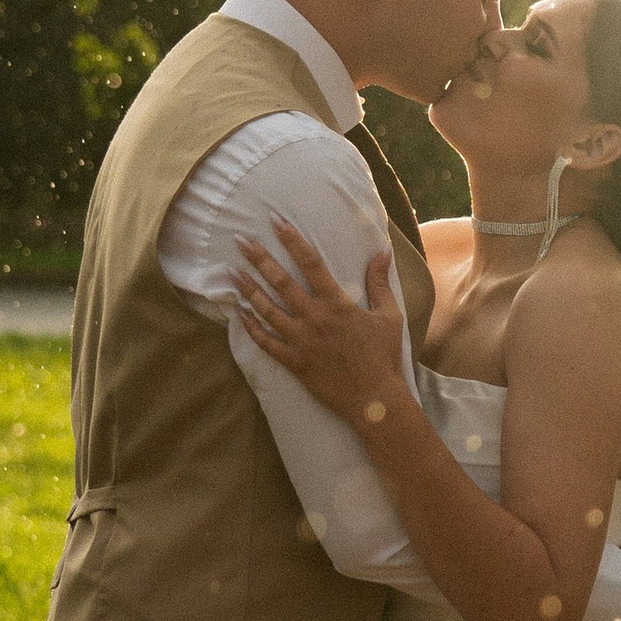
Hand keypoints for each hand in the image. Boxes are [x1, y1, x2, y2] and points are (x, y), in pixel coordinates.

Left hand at [234, 217, 411, 436]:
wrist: (374, 400)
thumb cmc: (384, 357)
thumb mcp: (389, 315)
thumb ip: (380, 282)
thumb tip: (383, 250)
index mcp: (337, 303)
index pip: (311, 263)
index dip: (292, 239)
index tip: (275, 221)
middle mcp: (314, 318)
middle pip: (281, 282)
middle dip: (259, 258)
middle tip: (240, 241)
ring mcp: (300, 341)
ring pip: (267, 310)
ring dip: (247, 290)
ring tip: (230, 272)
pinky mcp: (293, 362)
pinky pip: (266, 342)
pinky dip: (251, 327)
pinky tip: (238, 313)